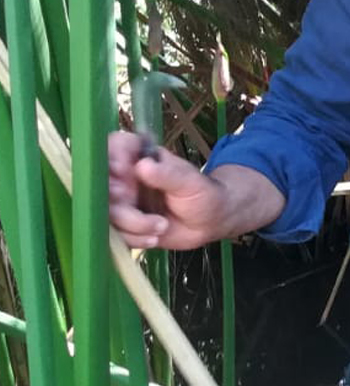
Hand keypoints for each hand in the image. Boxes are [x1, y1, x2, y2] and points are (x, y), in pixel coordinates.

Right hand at [107, 131, 240, 249]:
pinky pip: (115, 234)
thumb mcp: (190, 182)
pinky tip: (155, 237)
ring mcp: (123, 202)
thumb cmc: (204, 193)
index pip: (115, 146)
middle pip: (102, 184)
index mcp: (141, 158)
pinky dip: (134, 238)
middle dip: (118, 200)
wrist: (211, 222)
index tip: (122, 171)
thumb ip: (168, 174)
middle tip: (133, 203)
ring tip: (162, 226)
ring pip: (107, 212)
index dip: (111, 157)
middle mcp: (126, 178)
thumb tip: (143, 166)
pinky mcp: (124, 224)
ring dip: (133, 223)